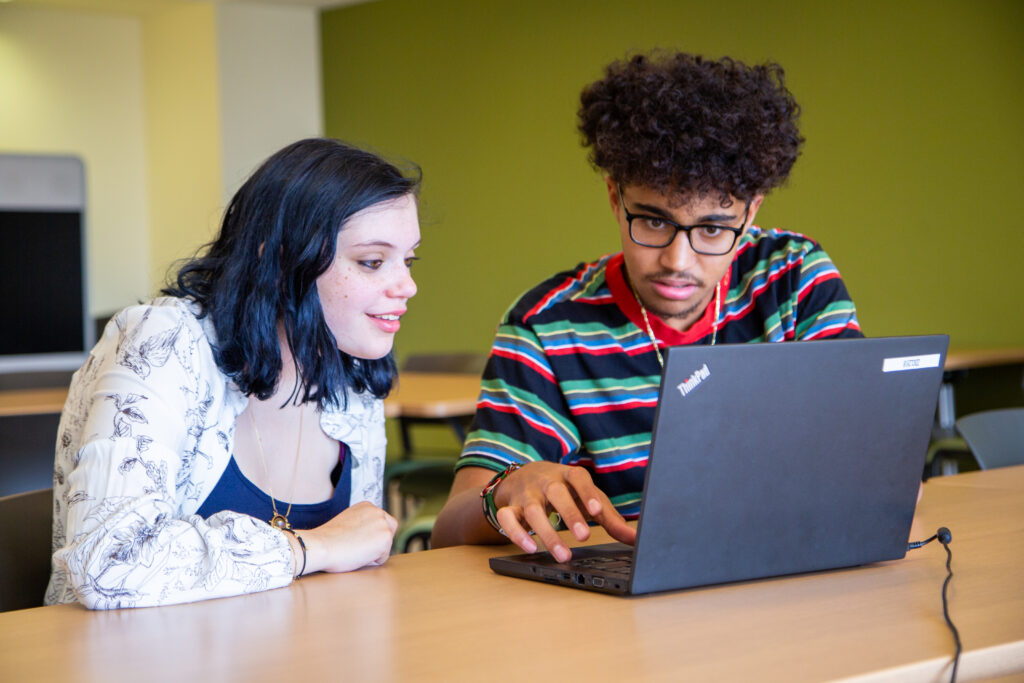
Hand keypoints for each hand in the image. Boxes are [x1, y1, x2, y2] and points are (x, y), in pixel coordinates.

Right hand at [300, 501, 397, 573]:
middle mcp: (378, 511)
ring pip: (386, 545)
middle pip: (389, 531)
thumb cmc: (328, 539)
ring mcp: (383, 524)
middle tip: (360, 548)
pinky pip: (383, 557)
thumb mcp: (348, 521)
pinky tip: (358, 556)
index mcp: (367, 506)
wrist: (321, 545)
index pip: (381, 522)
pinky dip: (373, 561)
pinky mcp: (386, 538)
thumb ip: (361, 523)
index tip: (358, 540)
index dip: (371, 535)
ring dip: (374, 552)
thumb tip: (369, 535)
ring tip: (355, 551)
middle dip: (379, 542)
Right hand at [492, 462, 635, 562]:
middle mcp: (545, 481)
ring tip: (563, 555)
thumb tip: (635, 539)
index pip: (578, 478)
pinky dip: (517, 534)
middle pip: (556, 492)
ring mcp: (526, 494)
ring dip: (547, 533)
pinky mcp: (509, 507)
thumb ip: (609, 518)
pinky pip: (508, 518)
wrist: (521, 477)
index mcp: (567, 476)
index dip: (587, 493)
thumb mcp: (586, 500)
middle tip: (584, 537)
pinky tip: (530, 548)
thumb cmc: (563, 491)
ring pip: (532, 510)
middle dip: (569, 514)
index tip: (597, 512)